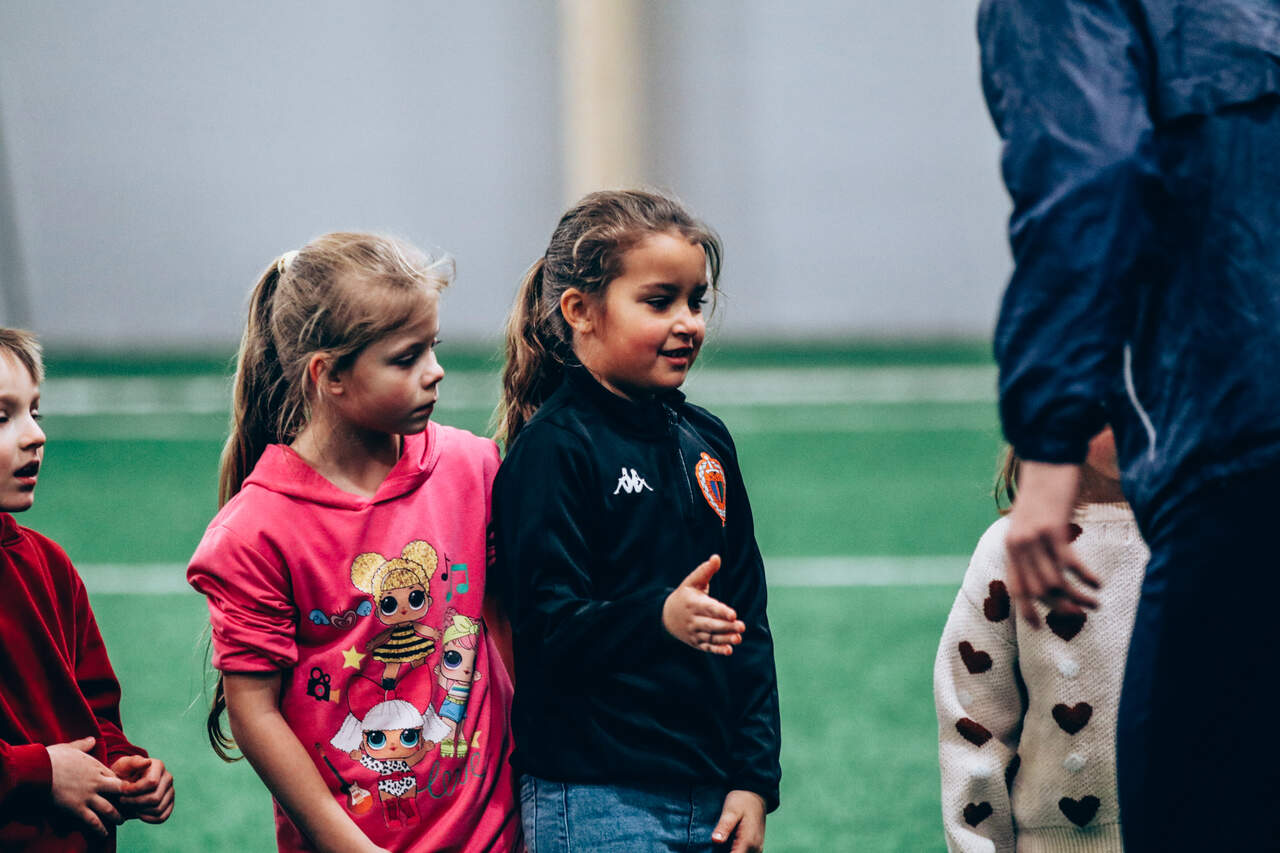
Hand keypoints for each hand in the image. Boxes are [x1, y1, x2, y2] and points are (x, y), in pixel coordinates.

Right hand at [47, 737, 124, 836]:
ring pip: (109, 808)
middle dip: (126, 799)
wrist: (39, 770)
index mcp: (96, 767)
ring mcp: (88, 796)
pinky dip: (100, 828)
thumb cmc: (52, 757)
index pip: (116, 776)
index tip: (125, 790)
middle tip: (130, 805)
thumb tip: (92, 738)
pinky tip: (104, 834)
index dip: (121, 784)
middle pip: (119, 791)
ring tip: (120, 822)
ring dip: (116, 816)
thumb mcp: (71, 747)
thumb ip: (84, 744)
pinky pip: (93, 821)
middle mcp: (96, 782)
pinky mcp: (77, 808)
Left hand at [110, 755, 174, 823]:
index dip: (134, 790)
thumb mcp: (122, 766)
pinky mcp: (169, 804)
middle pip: (155, 798)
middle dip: (135, 802)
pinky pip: (162, 817)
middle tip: (122, 801)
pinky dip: (148, 819)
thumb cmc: (121, 774)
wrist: (123, 785)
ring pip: (158, 809)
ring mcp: (170, 791)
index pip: (152, 783)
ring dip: (140, 811)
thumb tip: (148, 763)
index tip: (121, 792)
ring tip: (129, 806)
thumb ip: (132, 762)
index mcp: (159, 766)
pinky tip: (138, 813)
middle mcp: (168, 778)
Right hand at [663, 555, 745, 654]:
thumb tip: (717, 557)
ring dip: (725, 639)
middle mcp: (693, 619)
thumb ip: (705, 571)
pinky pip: (707, 647)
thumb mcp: (691, 582)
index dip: (721, 611)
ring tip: (738, 638)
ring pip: (711, 637)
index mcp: (693, 604)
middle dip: (726, 627)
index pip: (709, 608)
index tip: (734, 614)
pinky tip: (729, 651)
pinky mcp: (696, 642)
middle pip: (711, 625)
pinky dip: (717, 650)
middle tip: (742, 626)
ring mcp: (694, 632)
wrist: (666, 616)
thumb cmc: (684, 596)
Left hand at [712, 789, 765, 852]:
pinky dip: (736, 851)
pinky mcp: (755, 848)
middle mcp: (755, 849)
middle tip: (717, 841)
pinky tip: (728, 844)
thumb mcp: (731, 810)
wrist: (755, 796)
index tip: (713, 850)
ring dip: (732, 851)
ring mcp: (756, 849)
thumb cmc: (742, 801)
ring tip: (723, 841)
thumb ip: (724, 826)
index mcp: (747, 842)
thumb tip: (715, 840)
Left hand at [1004, 460, 1100, 627]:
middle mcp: (1018, 545)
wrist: (1046, 458)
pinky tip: (1098, 582)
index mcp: (1011, 545)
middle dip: (1061, 608)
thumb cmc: (1044, 489)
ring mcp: (1033, 538)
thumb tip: (1045, 567)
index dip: (1026, 609)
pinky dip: (1085, 577)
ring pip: (1054, 583)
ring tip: (1095, 603)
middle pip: (1038, 591)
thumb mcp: (1031, 519)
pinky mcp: (1051, 529)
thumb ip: (1033, 543)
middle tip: (1082, 614)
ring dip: (1077, 598)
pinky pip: (1069, 564)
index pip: (1016, 587)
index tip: (1038, 627)